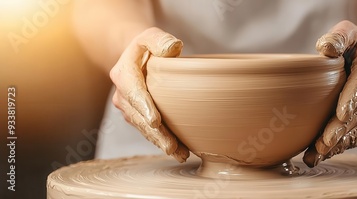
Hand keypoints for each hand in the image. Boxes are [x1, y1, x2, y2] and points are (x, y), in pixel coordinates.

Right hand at [109, 27, 189, 161]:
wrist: (136, 57)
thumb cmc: (147, 46)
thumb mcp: (152, 36)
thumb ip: (160, 40)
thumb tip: (172, 49)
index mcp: (123, 73)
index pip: (133, 91)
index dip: (143, 107)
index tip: (155, 121)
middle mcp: (121, 94)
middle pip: (138, 117)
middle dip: (155, 134)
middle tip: (171, 146)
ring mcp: (128, 108)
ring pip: (143, 128)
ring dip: (160, 142)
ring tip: (179, 153)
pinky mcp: (136, 116)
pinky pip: (147, 131)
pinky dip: (161, 141)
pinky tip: (178, 151)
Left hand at [303, 21, 356, 166]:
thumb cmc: (355, 48)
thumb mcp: (348, 32)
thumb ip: (338, 37)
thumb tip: (326, 48)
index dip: (352, 100)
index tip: (340, 115)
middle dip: (341, 129)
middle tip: (323, 142)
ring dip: (340, 142)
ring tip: (318, 153)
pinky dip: (343, 145)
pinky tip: (325, 154)